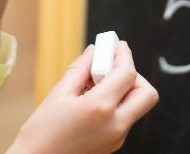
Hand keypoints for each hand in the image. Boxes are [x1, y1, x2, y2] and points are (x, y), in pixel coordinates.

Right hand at [8, 42, 158, 153]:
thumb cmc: (42, 133)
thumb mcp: (59, 94)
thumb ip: (81, 69)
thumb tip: (95, 50)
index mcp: (100, 109)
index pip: (127, 73)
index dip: (123, 54)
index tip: (116, 45)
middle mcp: (115, 125)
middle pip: (147, 93)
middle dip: (134, 75)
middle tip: (111, 68)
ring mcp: (117, 138)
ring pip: (137, 106)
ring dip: (124, 90)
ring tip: (96, 85)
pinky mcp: (114, 144)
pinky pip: (125, 117)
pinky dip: (116, 104)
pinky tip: (93, 101)